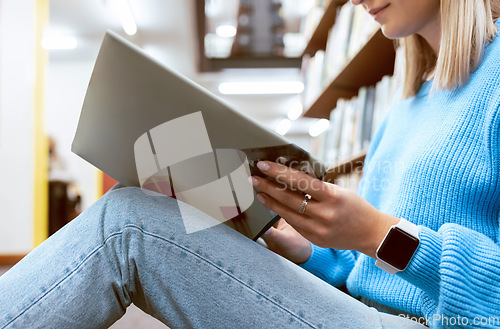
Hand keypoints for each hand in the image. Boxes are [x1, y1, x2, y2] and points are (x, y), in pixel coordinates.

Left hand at [250, 161, 398, 257]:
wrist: (371, 233)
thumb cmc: (355, 206)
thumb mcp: (339, 191)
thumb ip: (315, 187)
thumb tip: (288, 176)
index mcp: (332, 196)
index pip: (300, 181)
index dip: (279, 172)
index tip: (264, 165)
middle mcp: (325, 214)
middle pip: (289, 198)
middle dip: (268, 186)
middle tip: (253, 177)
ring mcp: (319, 229)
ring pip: (287, 212)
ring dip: (270, 201)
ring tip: (259, 191)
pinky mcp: (316, 239)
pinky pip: (294, 224)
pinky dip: (282, 212)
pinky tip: (273, 204)